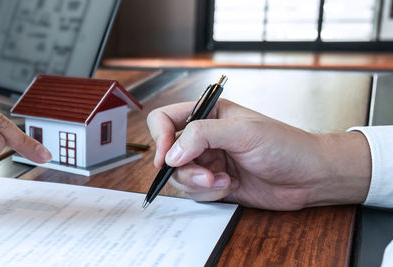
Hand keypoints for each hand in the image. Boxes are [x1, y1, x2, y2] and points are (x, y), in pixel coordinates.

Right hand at [147, 99, 370, 210]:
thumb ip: (202, 136)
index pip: (165, 119)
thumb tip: (171, 153)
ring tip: (222, 182)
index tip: (166, 156)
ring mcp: (208, 161)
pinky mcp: (214, 184)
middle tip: (206, 175)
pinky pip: (193, 192)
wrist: (311, 177)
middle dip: (184, 168)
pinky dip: (207, 194)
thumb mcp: (243, 132)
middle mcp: (204, 137)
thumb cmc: (287, 146)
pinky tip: (229, 188)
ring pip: (178, 175)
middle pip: (168, 153)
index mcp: (209, 114)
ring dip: (197, 183)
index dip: (160, 137)